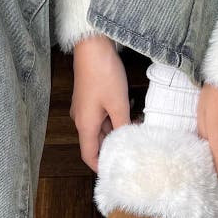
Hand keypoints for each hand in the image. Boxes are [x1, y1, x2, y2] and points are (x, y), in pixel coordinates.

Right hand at [70, 34, 130, 171]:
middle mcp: (81, 119)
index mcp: (85, 125)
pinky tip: (130, 112)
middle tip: (134, 149)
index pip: (89, 155)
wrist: (92, 47)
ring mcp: (84, 108)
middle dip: (114, 146)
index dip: (100, 166)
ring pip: (101, 128)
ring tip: (136, 129)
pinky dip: (114, 118)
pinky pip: (101, 115)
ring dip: (117, 130)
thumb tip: (128, 140)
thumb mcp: (118, 104)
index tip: (115, 171)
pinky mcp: (89, 98)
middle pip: (96, 142)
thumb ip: (123, 125)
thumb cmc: (103, 74)